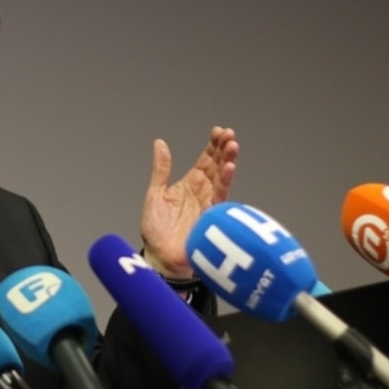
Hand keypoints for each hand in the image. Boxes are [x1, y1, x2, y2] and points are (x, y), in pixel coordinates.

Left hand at [140, 126, 238, 277]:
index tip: (218, 131)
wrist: (160, 257)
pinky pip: (220, 196)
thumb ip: (161, 169)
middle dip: (224, 149)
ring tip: (232, 146)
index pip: (205, 160)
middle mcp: (202, 192)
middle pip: (217, 166)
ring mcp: (208, 204)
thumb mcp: (155, 194)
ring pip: (221, 178)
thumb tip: (160, 143)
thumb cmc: (157, 230)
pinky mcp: (211, 217)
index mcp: (189, 184)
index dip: (212, 146)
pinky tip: (229, 168)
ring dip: (228, 161)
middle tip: (229, 134)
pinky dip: (225, 181)